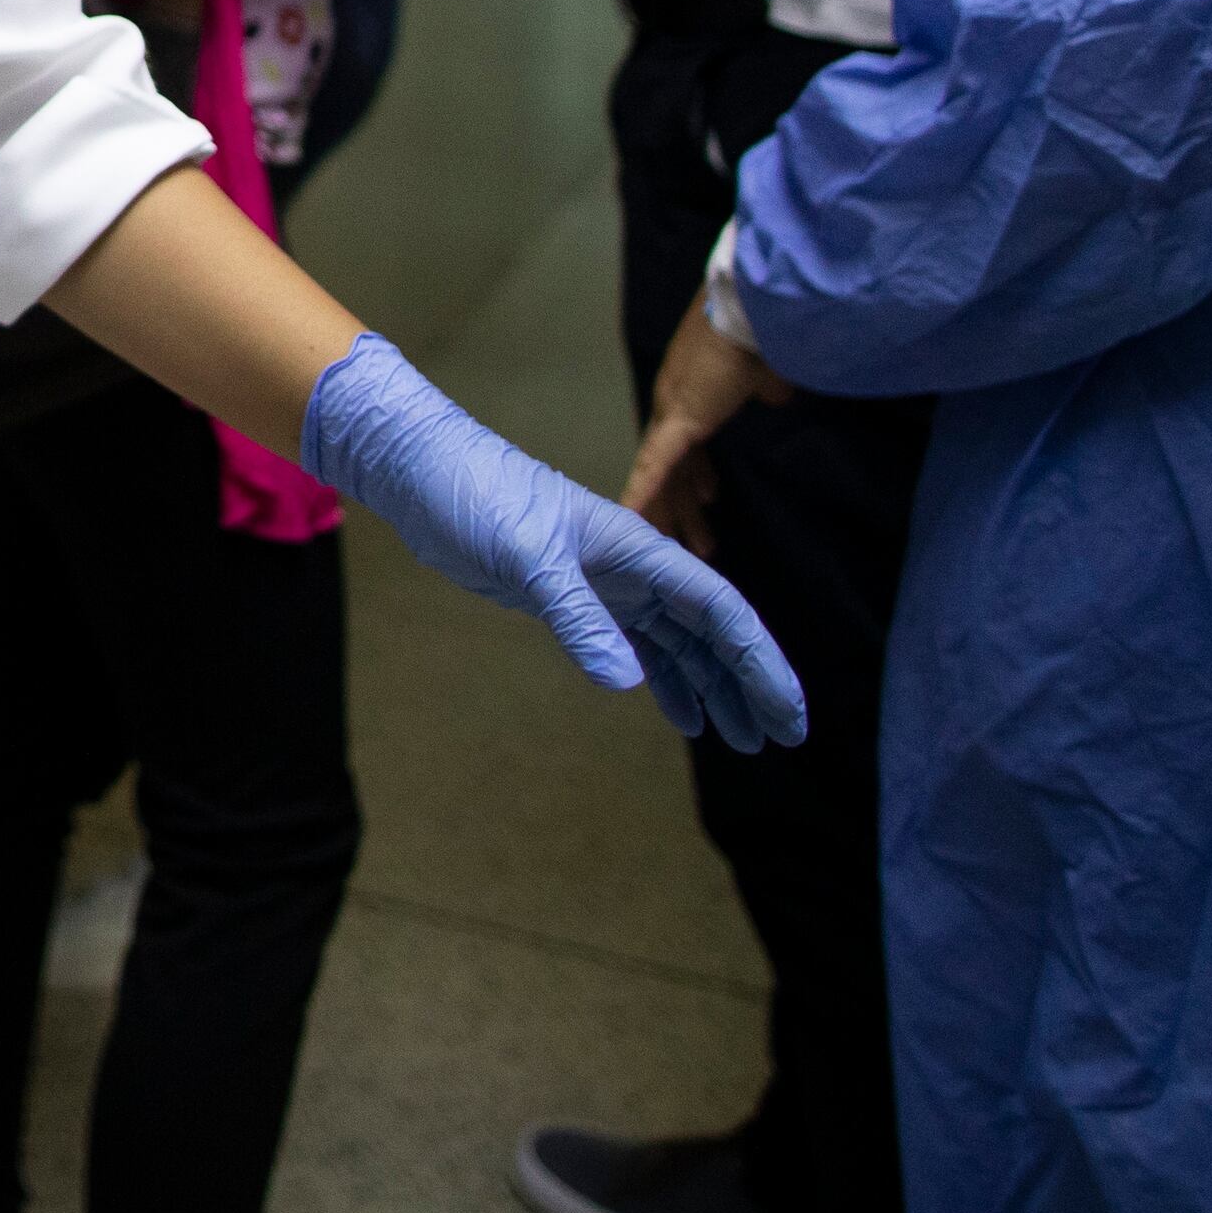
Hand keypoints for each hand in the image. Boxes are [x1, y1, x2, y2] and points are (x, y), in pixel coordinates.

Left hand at [297, 332, 805, 748]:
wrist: (424, 471)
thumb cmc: (476, 493)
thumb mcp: (526, 556)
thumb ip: (576, 616)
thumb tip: (625, 682)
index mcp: (639, 550)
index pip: (721, 610)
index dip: (760, 661)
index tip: (787, 712)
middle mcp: (635, 567)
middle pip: (712, 631)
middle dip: (749, 682)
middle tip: (780, 739)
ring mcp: (607, 584)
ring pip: (679, 643)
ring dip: (712, 687)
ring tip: (740, 740)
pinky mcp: (575, 598)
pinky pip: (637, 645)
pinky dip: (663, 680)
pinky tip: (681, 715)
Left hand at [622, 305, 792, 553]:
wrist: (751, 308)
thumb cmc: (763, 332)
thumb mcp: (769, 370)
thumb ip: (768, 387)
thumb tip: (777, 395)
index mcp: (694, 393)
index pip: (687, 444)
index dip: (695, 474)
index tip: (705, 499)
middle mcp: (673, 402)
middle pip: (670, 466)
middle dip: (680, 506)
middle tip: (685, 540)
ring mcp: (671, 409)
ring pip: (663, 474)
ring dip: (673, 512)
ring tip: (680, 547)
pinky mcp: (680, 416)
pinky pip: (656, 464)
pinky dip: (644, 493)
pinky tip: (633, 519)